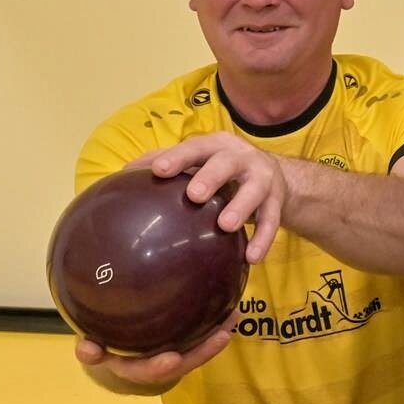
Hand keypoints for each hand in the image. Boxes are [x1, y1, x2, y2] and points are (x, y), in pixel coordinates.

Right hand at [74, 324, 232, 394]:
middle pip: (182, 364)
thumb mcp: (93, 351)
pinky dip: (218, 328)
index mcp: (134, 369)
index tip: (172, 360)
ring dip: (217, 338)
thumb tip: (85, 346)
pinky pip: (202, 339)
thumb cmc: (103, 349)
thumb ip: (91, 351)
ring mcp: (173, 358)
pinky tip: (233, 310)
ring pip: (198, 352)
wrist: (115, 357)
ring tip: (233, 319)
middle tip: (221, 336)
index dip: (158, 368)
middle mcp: (157, 367)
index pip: (146, 372)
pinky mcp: (184, 347)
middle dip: (201, 352)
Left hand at [133, 134, 285, 261]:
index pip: (195, 148)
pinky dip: (263, 238)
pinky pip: (272, 221)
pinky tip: (252, 257)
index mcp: (217, 146)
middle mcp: (243, 158)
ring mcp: (263, 179)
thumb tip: (125, 172)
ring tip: (226, 226)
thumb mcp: (200, 159)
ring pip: (254, 192)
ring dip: (241, 207)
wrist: (276, 177)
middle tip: (195, 195)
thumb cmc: (223, 169)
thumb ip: (168, 161)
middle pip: (227, 164)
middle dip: (211, 177)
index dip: (178, 158)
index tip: (159, 170)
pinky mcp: (277, 202)